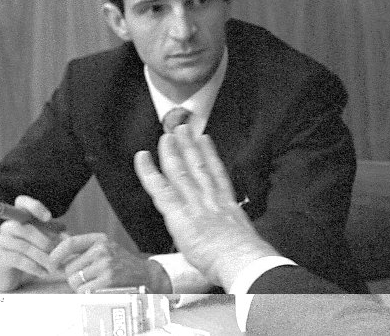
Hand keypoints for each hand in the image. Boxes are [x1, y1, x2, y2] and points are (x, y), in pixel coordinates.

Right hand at [0, 195, 60, 291]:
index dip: (34, 207)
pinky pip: (19, 260)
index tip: (48, 218)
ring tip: (55, 267)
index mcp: (20, 216)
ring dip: (43, 258)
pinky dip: (35, 267)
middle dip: (46, 243)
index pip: (22, 201)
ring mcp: (2, 241)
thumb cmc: (32, 251)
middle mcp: (8, 226)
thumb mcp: (46, 240)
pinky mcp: (0, 257)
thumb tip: (68, 238)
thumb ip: (58, 236)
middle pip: (26, 229)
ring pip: (24, 247)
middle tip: (58, 254)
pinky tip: (45, 272)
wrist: (10, 272)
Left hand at [49, 233, 170, 292]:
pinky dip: (88, 293)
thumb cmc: (122, 263)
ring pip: (75, 281)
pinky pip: (84, 290)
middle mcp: (102, 249)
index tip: (51, 265)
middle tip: (86, 279)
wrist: (146, 274)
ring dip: (80, 287)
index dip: (56, 255)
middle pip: (69, 268)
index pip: (70, 243)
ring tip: (94, 284)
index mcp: (100, 239)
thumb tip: (56, 255)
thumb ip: (84, 250)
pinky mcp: (108, 279)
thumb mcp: (106, 248)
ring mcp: (106, 264)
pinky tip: (99, 289)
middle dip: (73, 277)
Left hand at [133, 124, 279, 286]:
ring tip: (167, 135)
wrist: (241, 259)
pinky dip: (149, 172)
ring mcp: (194, 205)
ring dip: (172, 151)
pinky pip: (159, 189)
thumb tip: (238, 242)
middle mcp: (211, 200)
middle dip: (189, 146)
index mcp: (228, 207)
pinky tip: (143, 158)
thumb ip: (236, 236)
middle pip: (198, 166)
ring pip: (180, 172)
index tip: (205, 141)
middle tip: (183, 130)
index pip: (217, 175)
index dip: (211, 155)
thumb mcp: (246, 243)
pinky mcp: (179, 214)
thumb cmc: (245, 259)